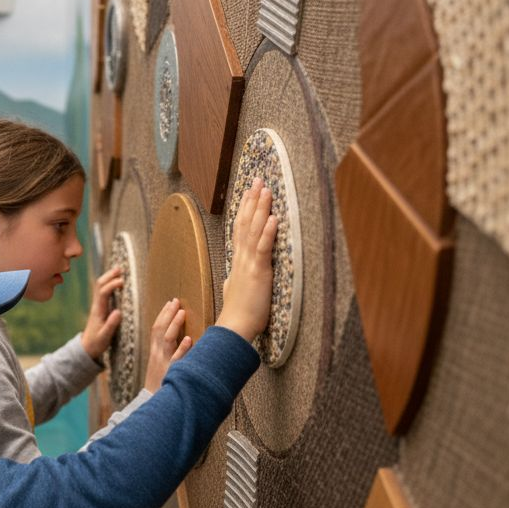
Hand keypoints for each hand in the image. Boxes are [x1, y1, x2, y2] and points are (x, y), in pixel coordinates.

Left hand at [81, 266, 124, 359]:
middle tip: (120, 268)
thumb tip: (118, 312)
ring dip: (108, 277)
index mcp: (98, 311)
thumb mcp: (105, 336)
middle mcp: (97, 305)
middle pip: (99, 285)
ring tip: (118, 270)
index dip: (111, 285)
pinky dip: (109, 284)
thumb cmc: (96, 343)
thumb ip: (111, 325)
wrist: (86, 348)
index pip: (103, 293)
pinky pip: (103, 292)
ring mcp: (97, 306)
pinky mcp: (100, 308)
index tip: (122, 282)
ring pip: (100, 287)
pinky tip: (115, 281)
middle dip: (109, 276)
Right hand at [143, 298, 191, 391]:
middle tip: (176, 301)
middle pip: (159, 329)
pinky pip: (176, 359)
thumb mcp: (159, 366)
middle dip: (168, 314)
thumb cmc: (160, 385)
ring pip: (167, 339)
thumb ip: (167, 353)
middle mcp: (157, 355)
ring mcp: (163, 363)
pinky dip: (182, 349)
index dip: (163, 314)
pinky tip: (189, 340)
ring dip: (174, 325)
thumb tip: (181, 339)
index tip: (170, 303)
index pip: (156, 328)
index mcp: (154, 352)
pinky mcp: (171, 373)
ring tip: (182, 313)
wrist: (153, 403)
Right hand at [216, 178, 276, 341]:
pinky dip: (268, 232)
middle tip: (257, 180)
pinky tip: (273, 218)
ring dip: (260, 209)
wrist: (234, 327)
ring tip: (266, 190)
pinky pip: (263, 248)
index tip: (248, 192)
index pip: (240, 228)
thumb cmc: (238, 312)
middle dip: (252, 200)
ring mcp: (249, 263)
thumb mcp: (236, 288)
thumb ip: (237, 277)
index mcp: (238, 260)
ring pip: (254, 230)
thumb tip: (236, 274)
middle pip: (246, 222)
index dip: (244, 208)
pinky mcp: (259, 272)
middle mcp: (242, 257)